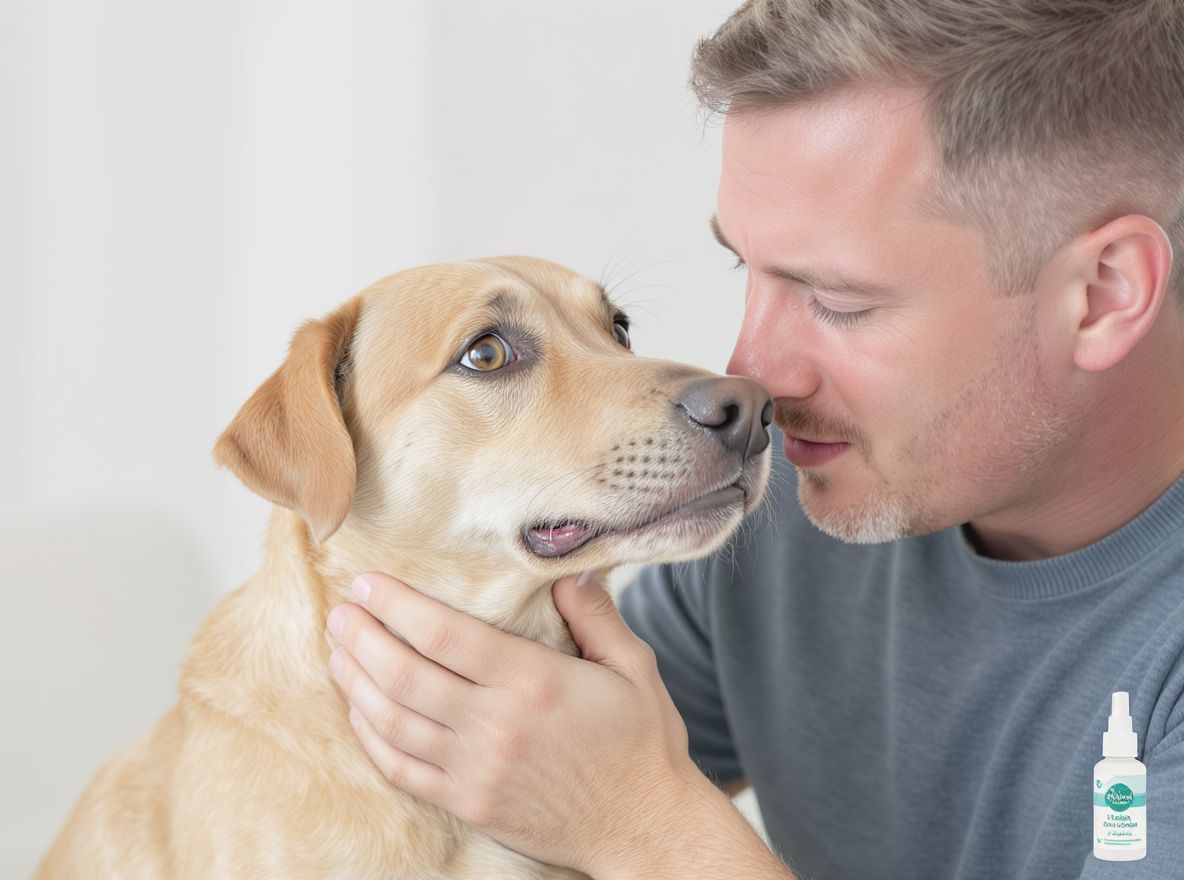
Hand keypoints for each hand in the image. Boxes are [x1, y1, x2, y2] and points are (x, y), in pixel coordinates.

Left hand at [325, 570, 704, 875]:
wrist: (643, 826)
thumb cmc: (641, 743)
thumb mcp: (634, 667)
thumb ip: (596, 615)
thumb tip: (567, 570)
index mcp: (533, 681)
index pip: (443, 633)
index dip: (396, 604)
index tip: (368, 582)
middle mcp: (495, 725)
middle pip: (404, 674)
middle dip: (362, 637)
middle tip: (339, 612)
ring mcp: (476, 770)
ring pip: (392, 721)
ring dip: (355, 682)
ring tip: (336, 652)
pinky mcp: (468, 803)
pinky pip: (401, 769)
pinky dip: (370, 736)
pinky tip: (357, 711)